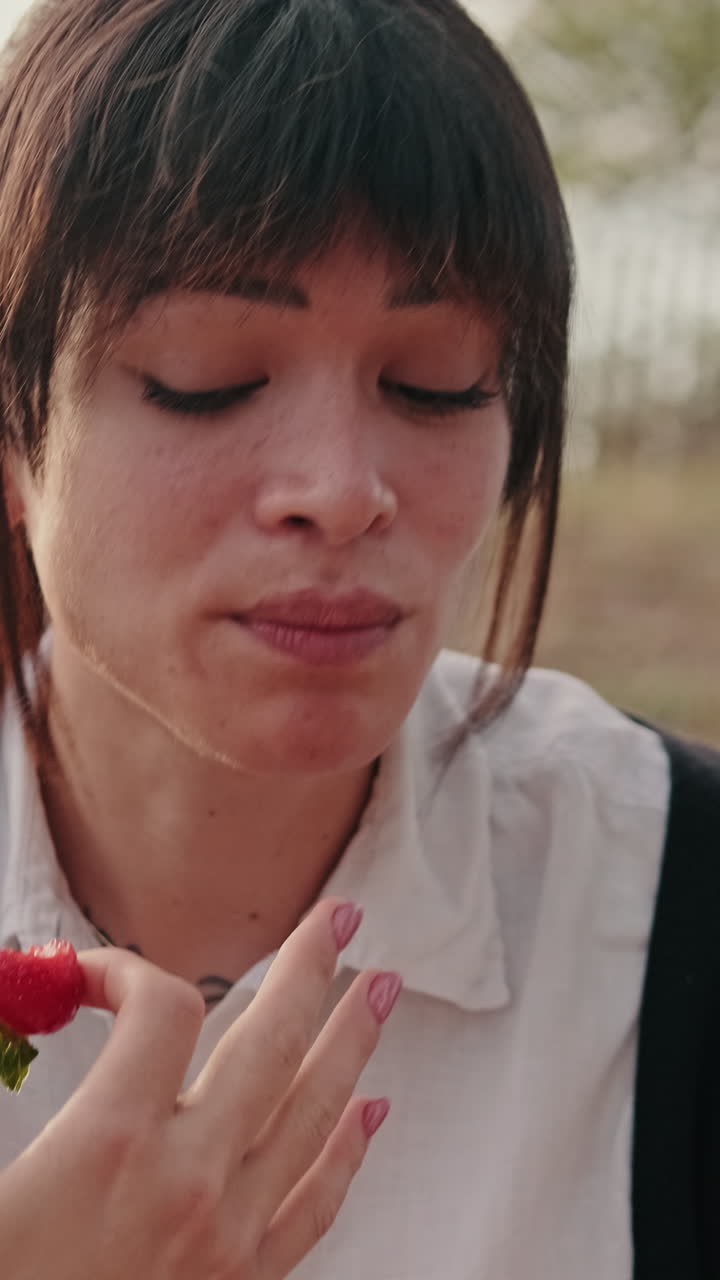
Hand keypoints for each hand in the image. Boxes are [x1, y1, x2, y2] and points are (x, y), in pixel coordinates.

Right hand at [0, 898, 398, 1277]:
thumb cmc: (8, 1275)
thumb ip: (2, 1079)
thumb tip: (13, 996)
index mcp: (108, 1143)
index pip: (157, 1009)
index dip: (126, 971)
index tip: (94, 976)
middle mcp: (186, 1179)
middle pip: (268, 1039)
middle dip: (309, 967)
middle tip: (343, 915)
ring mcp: (226, 1235)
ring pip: (313, 1111)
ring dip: (352, 1040)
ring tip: (381, 988)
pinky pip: (316, 1206)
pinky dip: (348, 1152)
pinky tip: (373, 1112)